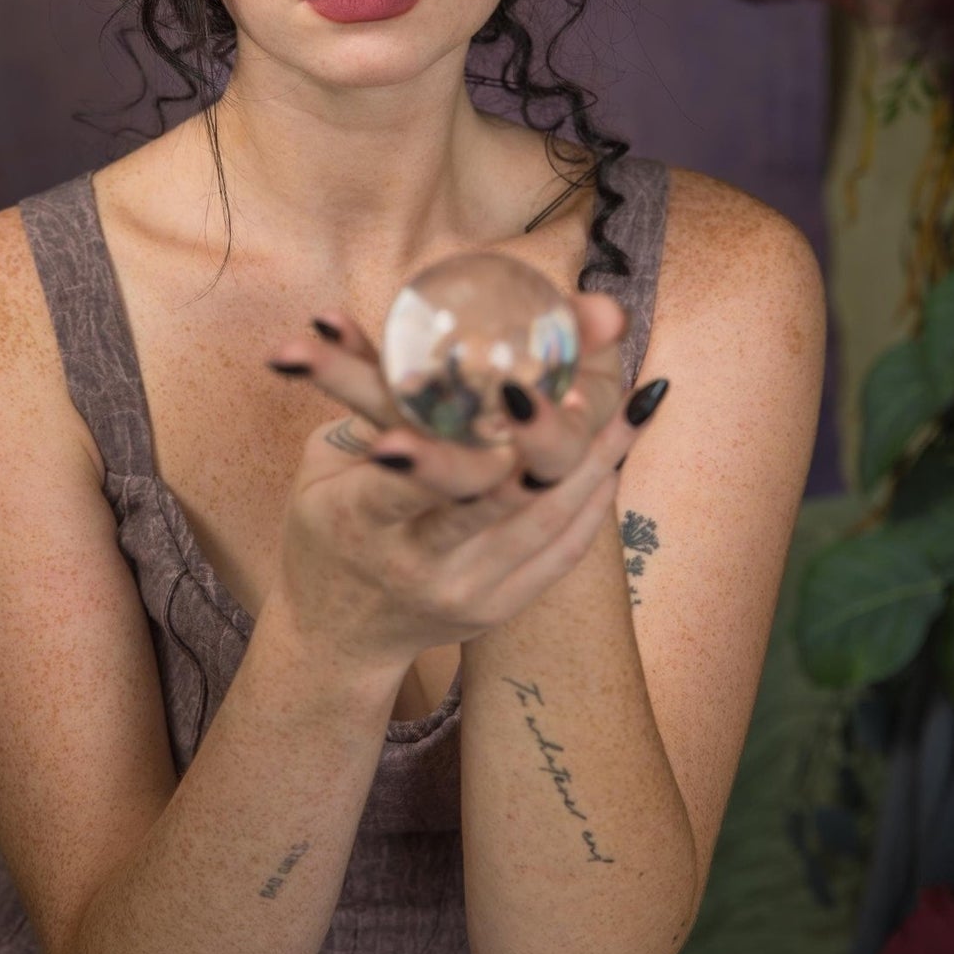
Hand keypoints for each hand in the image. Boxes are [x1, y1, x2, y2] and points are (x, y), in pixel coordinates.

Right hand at [265, 293, 664, 677]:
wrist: (339, 636)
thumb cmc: (326, 528)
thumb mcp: (322, 462)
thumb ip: (350, 394)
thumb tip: (335, 316)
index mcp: (358, 521)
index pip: (397, 488)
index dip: (436, 454)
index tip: (480, 406)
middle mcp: (416, 562)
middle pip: (491, 505)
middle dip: (543, 441)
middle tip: (582, 383)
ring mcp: (466, 591)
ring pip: (544, 520)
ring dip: (592, 454)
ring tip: (631, 396)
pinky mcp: (501, 607)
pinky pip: (564, 550)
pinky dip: (594, 494)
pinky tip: (621, 443)